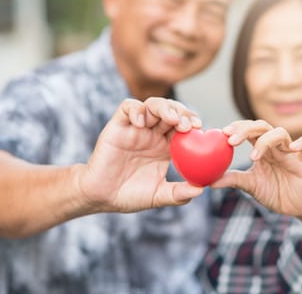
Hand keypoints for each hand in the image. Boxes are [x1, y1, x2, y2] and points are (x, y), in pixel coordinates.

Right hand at [78, 97, 203, 212]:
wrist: (101, 196)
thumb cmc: (130, 195)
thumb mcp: (158, 196)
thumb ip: (179, 194)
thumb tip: (201, 190)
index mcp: (166, 146)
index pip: (184, 126)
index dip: (192, 123)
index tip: (200, 128)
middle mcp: (153, 133)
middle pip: (172, 111)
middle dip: (182, 113)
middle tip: (189, 125)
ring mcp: (136, 127)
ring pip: (153, 105)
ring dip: (165, 107)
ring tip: (172, 119)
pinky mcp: (118, 125)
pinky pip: (128, 108)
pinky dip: (136, 110)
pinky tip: (140, 121)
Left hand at [212, 120, 301, 215]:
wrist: (293, 206)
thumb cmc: (272, 191)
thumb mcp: (250, 185)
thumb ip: (232, 179)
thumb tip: (208, 181)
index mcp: (261, 148)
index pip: (248, 129)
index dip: (237, 128)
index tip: (223, 133)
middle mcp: (275, 146)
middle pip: (262, 126)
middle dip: (245, 129)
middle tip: (231, 140)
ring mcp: (290, 152)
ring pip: (281, 133)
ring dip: (265, 141)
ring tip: (253, 156)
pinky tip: (292, 148)